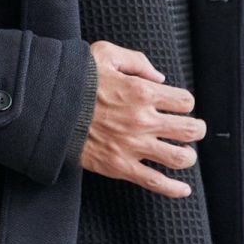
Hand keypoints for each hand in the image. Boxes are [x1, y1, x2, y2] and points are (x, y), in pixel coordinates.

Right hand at [79, 40, 203, 195]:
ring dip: (188, 156)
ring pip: (180, 157)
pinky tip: (183, 189)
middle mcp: (143, 120)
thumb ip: (137, 62)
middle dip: (196, 129)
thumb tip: (159, 77)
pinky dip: (174, 188)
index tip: (178, 106)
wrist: (47, 108)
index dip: (185, 103)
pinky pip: (155, 182)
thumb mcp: (106, 54)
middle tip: (193, 130)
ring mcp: (134, 146)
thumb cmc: (74, 80)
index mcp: (142, 92)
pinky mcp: (121, 166)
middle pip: (190, 130)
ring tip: (185, 154)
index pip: (185, 101)